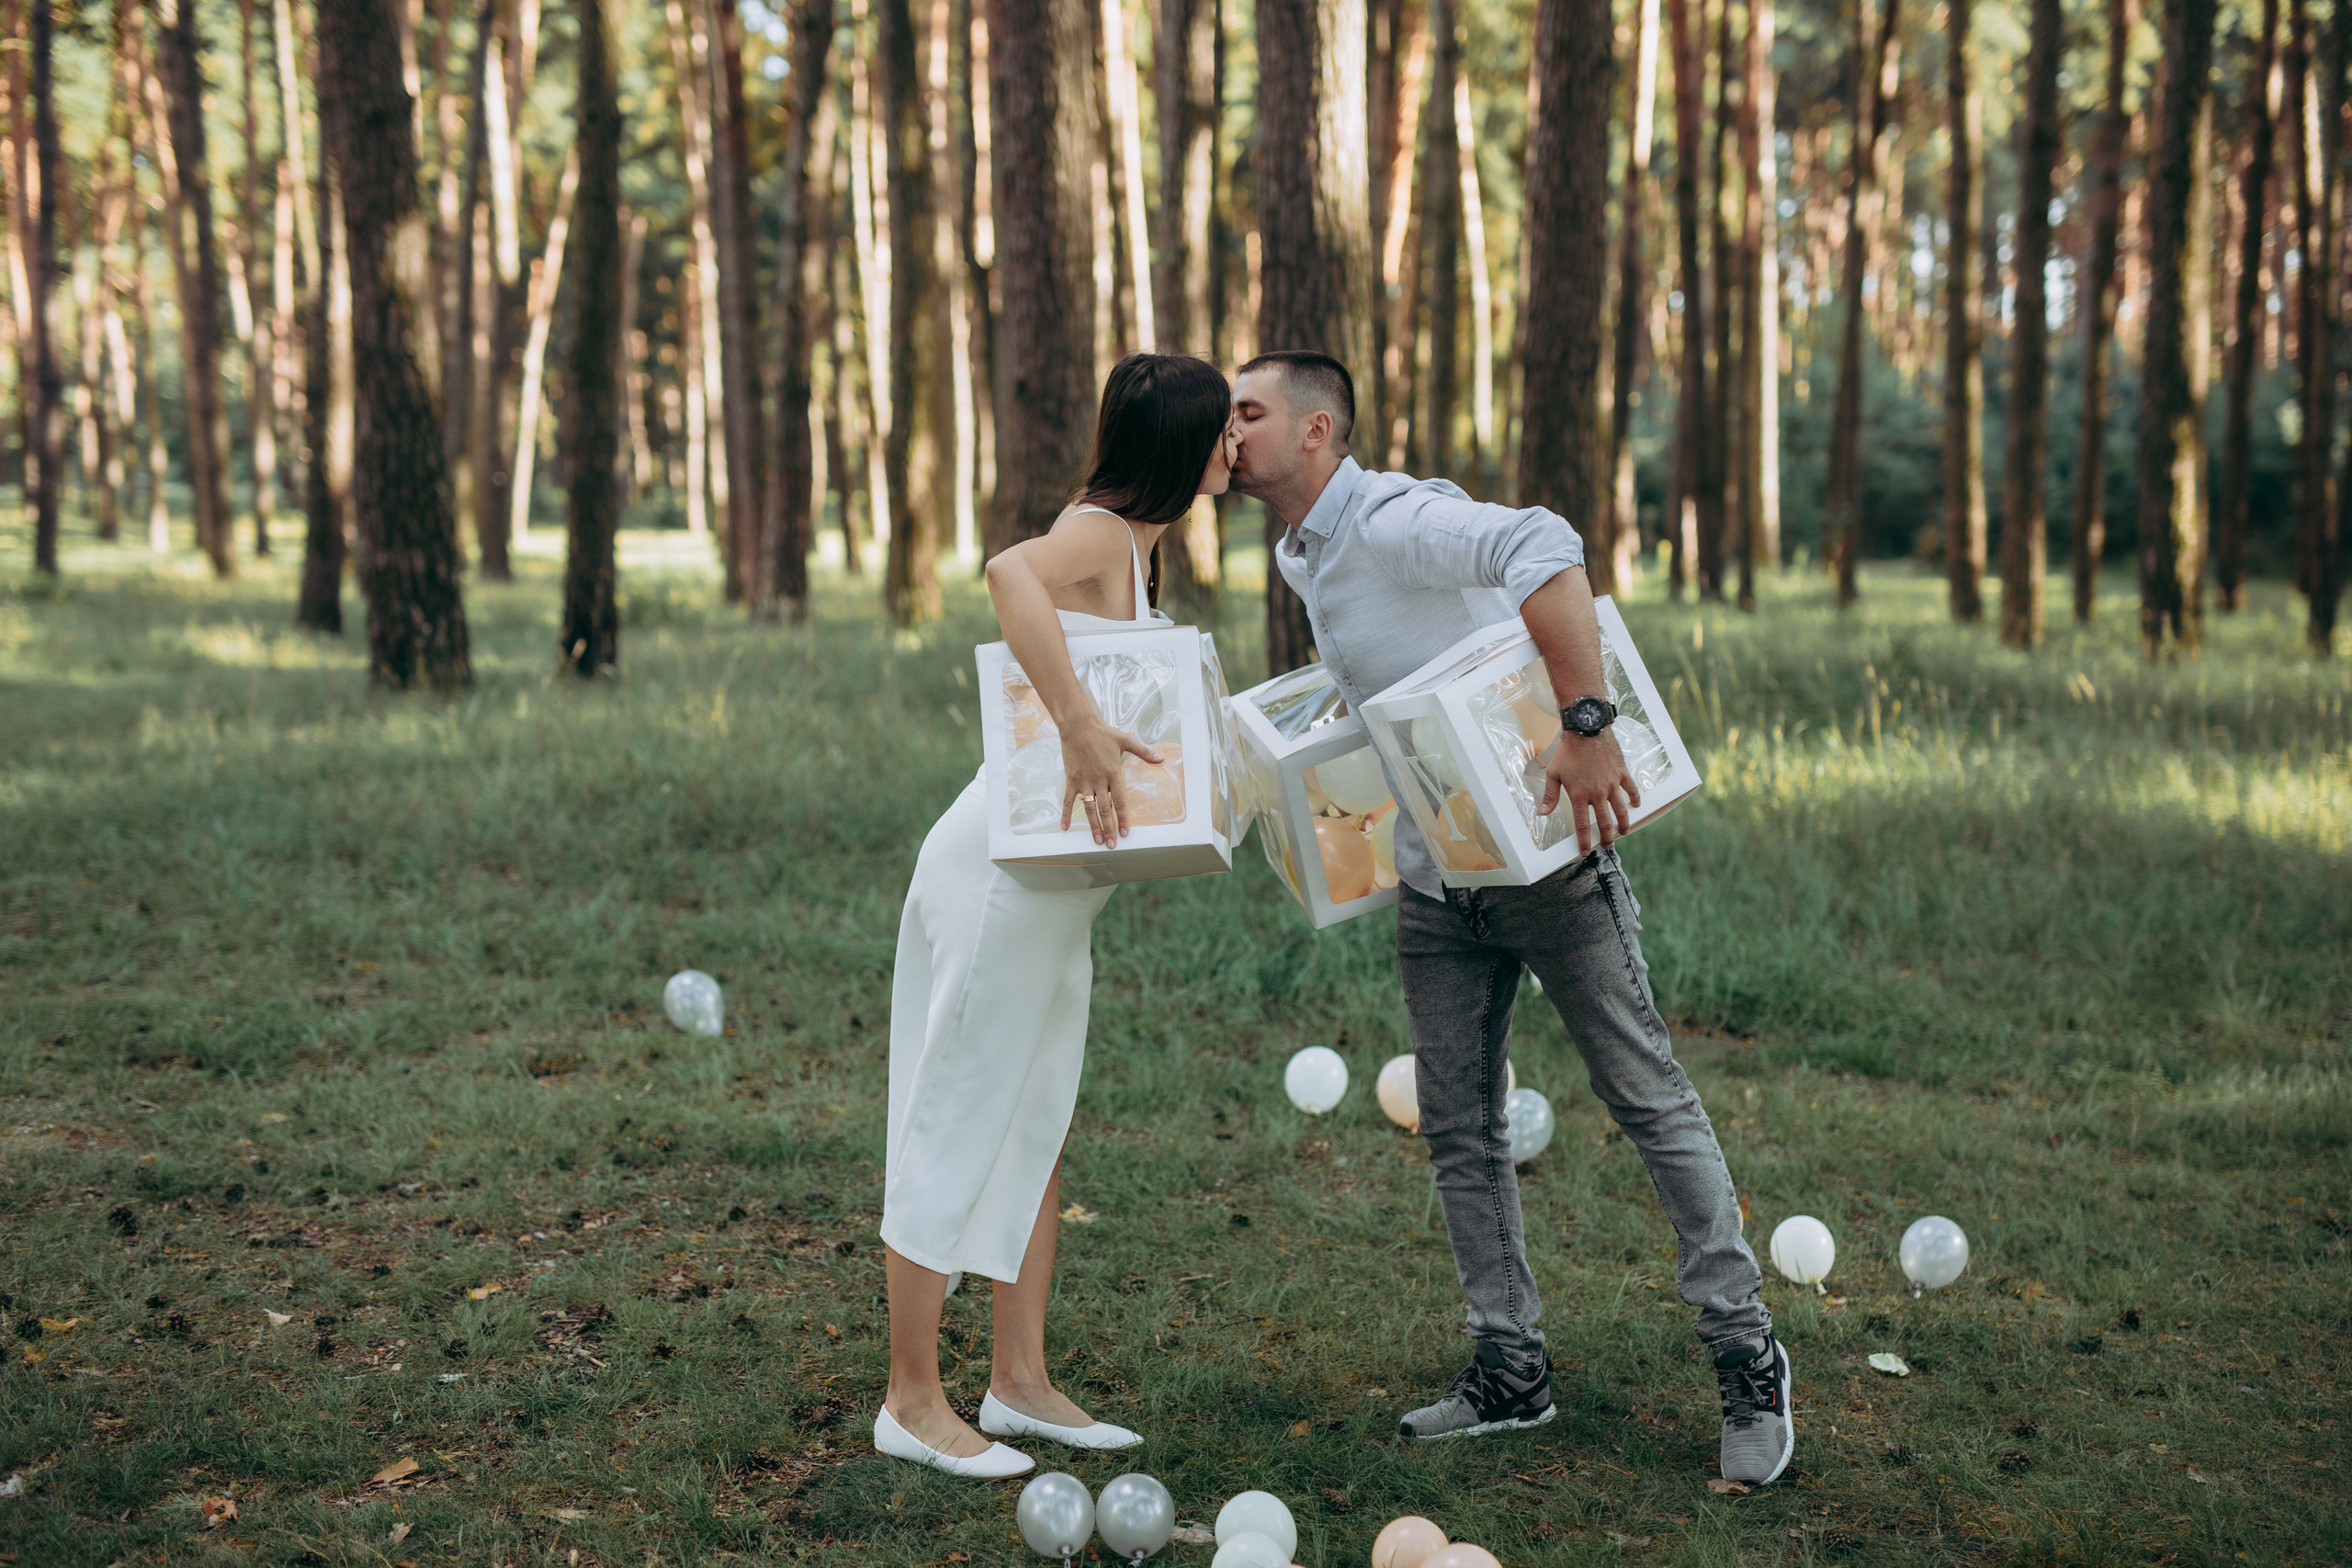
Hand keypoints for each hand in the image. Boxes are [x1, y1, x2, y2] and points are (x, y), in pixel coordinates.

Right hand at [1060, 719, 1164, 846]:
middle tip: (1112, 844)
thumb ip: (1144, 752)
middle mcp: (1098, 781)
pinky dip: (1066, 815)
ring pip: (1089, 809)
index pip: (1120, 802)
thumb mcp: (1126, 741)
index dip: (1123, 819)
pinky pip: (1067, 801)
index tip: (1126, 832)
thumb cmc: (1103, 733)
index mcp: (1113, 774)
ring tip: (1097, 841)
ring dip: (1093, 826)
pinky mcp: (1071, 780)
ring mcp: (1083, 782)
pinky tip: (1065, 828)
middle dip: (1109, 829)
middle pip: (1105, 810)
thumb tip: (1161, 759)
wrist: (1078, 726)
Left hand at [1537, 729, 1640, 853]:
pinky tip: (1637, 805)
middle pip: (1605, 822)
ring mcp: (1611, 784)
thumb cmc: (1568, 752)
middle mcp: (1597, 793)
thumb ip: (1550, 796)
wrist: (1587, 731)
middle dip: (1607, 837)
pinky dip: (1635, 798)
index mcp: (1579, 795)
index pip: (1583, 825)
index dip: (1583, 841)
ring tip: (1623, 832)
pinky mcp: (1621, 773)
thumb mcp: (1554, 773)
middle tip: (1606, 845)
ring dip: (1623, 823)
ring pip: (1621, 810)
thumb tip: (1542, 814)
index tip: (1584, 852)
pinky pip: (1631, 789)